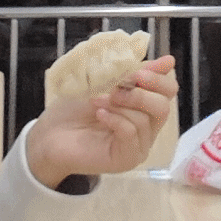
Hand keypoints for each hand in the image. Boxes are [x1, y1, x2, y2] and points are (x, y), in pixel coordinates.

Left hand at [27, 56, 179, 186]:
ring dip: (119, 105)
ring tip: (97, 101)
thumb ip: (136, 73)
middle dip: (139, 93)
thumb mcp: (107, 82)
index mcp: (145, 106)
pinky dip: (115, 120)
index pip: (169, 92)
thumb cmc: (76, 107)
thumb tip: (169, 61)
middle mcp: (147, 128)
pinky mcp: (126, 159)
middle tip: (116, 88)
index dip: (157, 79)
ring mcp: (138, 145)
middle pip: (163, 107)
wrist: (51, 132)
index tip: (138, 72)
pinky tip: (99, 114)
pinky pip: (131, 135)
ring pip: (144, 120)